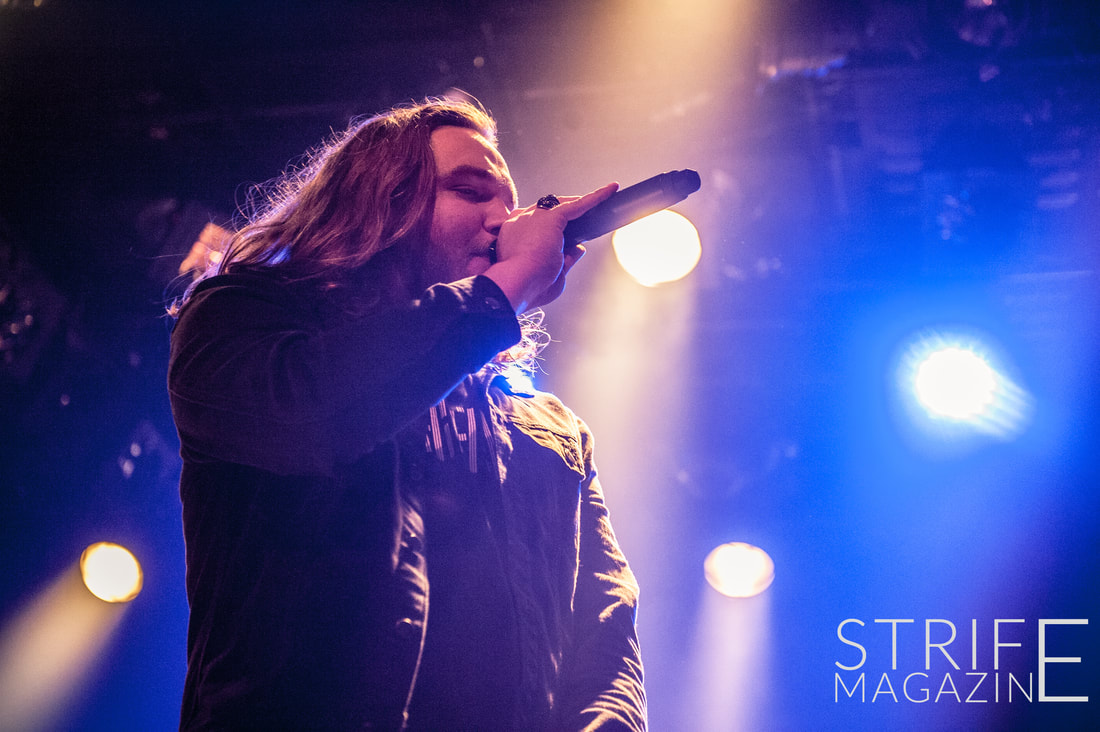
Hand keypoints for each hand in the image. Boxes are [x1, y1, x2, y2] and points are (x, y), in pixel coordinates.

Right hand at [485, 182, 617, 312]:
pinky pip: (578, 204)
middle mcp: (520, 221)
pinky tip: (611, 190)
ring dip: (580, 202)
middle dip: (565, 213)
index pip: (533, 224)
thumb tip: (579, 248)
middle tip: (584, 219)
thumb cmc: (528, 286)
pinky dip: (596, 197)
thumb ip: (564, 259)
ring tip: (603, 197)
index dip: (547, 227)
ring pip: (562, 205)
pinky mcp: (552, 216)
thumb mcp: (548, 274)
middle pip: (547, 211)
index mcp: (512, 235)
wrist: (517, 284)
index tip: (559, 234)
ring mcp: (535, 216)